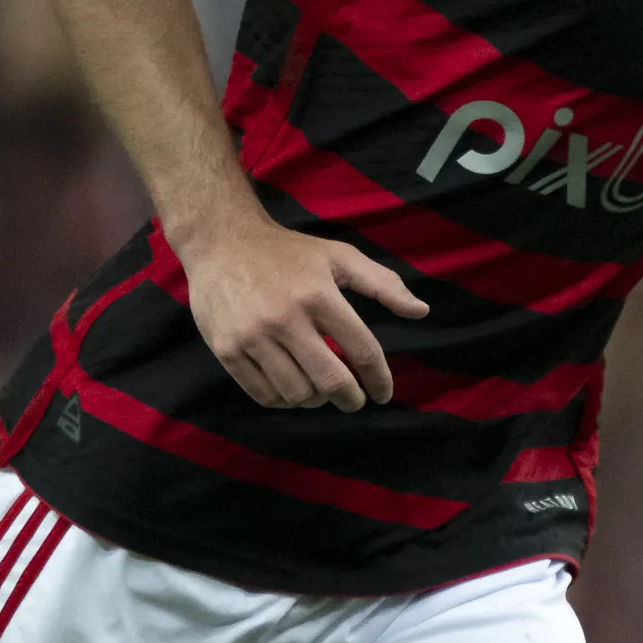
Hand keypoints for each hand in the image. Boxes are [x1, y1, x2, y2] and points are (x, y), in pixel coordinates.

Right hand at [170, 210, 428, 410]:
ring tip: (321, 391)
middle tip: (355, 401)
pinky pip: (264, 394)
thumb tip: (421, 311)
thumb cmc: (287, 252)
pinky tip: (292, 389)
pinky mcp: (227, 350)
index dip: (379, 379)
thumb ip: (383, 284)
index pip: (362, 350)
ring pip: (297, 394)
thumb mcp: (339, 256)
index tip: (383, 393)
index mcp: (318, 294)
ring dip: (316, 400)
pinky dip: (284, 400)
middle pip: (331, 381)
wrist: (221, 241)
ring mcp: (253, 337)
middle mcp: (285, 318)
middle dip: (351, 399)